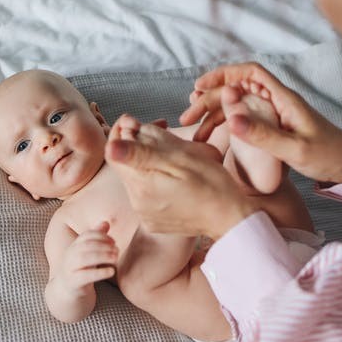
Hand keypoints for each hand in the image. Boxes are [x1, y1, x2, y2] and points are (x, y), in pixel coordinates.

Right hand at [58, 222, 117, 296]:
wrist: (68, 291)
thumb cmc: (82, 268)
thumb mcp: (89, 252)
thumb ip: (97, 238)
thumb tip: (106, 222)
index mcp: (74, 246)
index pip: (87, 235)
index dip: (101, 236)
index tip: (114, 241)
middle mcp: (70, 255)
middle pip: (86, 246)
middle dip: (103, 246)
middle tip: (117, 250)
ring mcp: (70, 269)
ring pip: (85, 259)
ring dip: (102, 256)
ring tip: (115, 258)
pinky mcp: (73, 282)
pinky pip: (86, 276)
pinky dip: (100, 273)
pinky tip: (111, 271)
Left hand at [105, 115, 258, 240]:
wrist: (230, 219)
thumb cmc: (213, 184)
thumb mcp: (182, 158)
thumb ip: (143, 151)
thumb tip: (111, 145)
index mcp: (142, 184)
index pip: (113, 151)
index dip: (122, 132)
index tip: (137, 121)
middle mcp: (137, 202)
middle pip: (124, 164)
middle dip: (137, 143)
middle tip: (162, 129)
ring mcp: (144, 214)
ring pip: (135, 177)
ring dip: (147, 161)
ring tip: (172, 153)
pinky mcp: (152, 220)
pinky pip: (144, 193)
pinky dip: (154, 178)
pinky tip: (172, 174)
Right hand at [180, 62, 341, 184]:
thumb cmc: (326, 153)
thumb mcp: (295, 148)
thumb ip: (264, 135)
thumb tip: (232, 119)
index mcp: (282, 98)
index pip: (250, 72)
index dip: (223, 74)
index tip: (200, 86)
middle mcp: (274, 101)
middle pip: (235, 90)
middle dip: (209, 100)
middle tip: (187, 117)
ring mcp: (271, 114)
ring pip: (234, 106)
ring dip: (212, 116)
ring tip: (193, 133)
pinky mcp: (270, 127)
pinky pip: (241, 120)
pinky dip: (223, 126)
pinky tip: (208, 136)